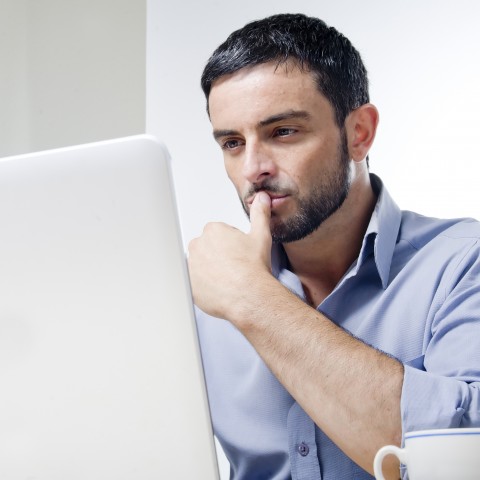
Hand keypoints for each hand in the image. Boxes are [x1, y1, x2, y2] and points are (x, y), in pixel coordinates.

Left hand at [188, 191, 272, 319]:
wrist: (249, 295)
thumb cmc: (254, 268)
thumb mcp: (261, 235)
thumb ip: (260, 213)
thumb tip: (261, 198)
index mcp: (213, 230)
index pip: (218, 234)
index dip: (230, 245)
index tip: (238, 254)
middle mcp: (198, 245)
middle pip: (207, 249)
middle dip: (217, 256)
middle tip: (233, 268)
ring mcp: (191, 265)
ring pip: (200, 265)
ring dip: (209, 270)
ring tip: (227, 280)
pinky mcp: (188, 284)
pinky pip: (194, 283)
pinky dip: (203, 286)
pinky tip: (218, 289)